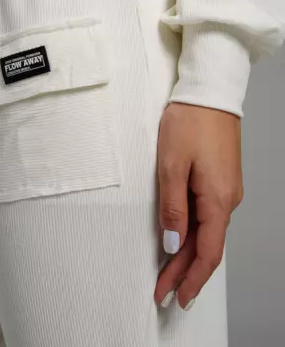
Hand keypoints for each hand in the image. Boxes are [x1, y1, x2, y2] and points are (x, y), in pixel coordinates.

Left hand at [154, 102, 242, 310]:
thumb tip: (173, 244)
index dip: (191, 279)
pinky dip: (192, 231)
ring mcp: (225, 188)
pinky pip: (207, 213)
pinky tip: (179, 237)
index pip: (207, 253)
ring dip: (187, 252)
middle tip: (163, 290)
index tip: (175, 297)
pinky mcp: (220, 178)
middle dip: (184, 271)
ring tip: (166, 271)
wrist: (209, 92)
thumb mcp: (171, 166)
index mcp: (218, 200)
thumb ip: (172, 208)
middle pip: (207, 246)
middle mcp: (228, 199)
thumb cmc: (190, 123)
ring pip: (206, 231)